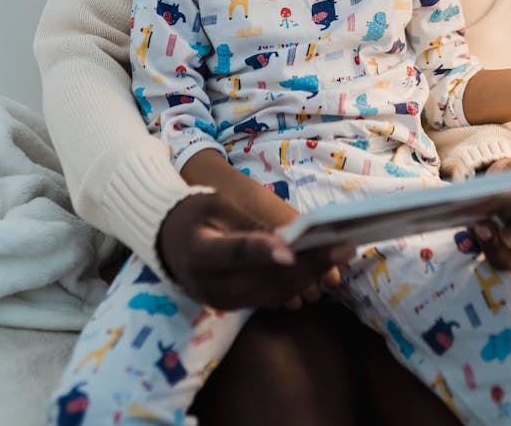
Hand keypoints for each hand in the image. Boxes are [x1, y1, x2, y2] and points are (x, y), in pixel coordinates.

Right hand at [157, 192, 353, 311]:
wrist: (167, 242)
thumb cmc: (194, 213)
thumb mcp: (216, 205)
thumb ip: (249, 222)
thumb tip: (292, 235)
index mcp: (199, 253)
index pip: (234, 253)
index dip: (262, 252)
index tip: (291, 251)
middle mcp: (211, 285)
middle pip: (264, 279)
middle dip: (308, 263)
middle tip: (343, 244)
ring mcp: (224, 301)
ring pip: (274, 293)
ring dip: (312, 274)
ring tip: (343, 251)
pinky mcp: (236, 306)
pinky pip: (272, 297)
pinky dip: (300, 282)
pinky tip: (324, 264)